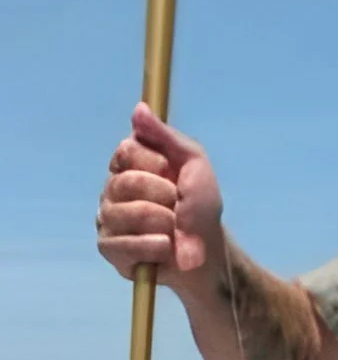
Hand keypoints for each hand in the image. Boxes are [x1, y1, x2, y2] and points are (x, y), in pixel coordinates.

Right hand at [96, 103, 223, 289]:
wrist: (208, 251)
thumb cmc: (200, 206)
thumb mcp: (193, 162)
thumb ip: (165, 135)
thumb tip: (139, 108)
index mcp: (128, 163)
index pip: (126, 151)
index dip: (155, 163)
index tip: (172, 173)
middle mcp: (112, 188)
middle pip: (124, 183)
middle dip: (163, 196)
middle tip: (177, 206)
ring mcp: (108, 219)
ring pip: (123, 214)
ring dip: (162, 222)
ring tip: (174, 229)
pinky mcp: (110, 249)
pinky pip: (123, 244)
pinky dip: (154, 246)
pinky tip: (166, 247)